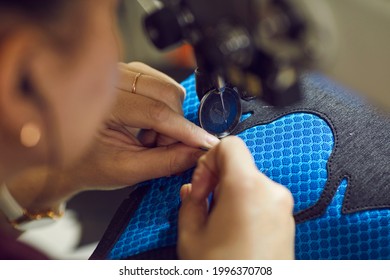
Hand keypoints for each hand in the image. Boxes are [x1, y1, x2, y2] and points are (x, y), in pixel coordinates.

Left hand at [6, 62, 218, 213]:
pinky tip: (148, 125)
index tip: (205, 143)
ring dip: (169, 117)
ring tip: (149, 138)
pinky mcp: (129, 72)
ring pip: (168, 87)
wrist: (67, 153)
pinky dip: (165, 108)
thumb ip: (165, 162)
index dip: (185, 130)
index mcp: (100, 103)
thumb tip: (196, 152)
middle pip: (166, 94)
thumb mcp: (126, 170)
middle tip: (160, 148)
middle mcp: (108, 78)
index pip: (155, 112)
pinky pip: (162, 84)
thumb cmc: (87, 163)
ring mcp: (119, 71)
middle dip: (175, 126)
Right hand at [178, 136, 294, 258]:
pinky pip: (261, 199)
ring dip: (230, 194)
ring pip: (249, 182)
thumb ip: (189, 202)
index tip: (201, 182)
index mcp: (247, 187)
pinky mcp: (287, 221)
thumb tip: (192, 190)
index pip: (230, 146)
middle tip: (204, 204)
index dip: (208, 159)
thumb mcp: (192, 235)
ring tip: (217, 223)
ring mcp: (283, 208)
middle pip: (239, 166)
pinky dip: (245, 205)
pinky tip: (233, 230)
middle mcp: (271, 192)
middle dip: (217, 180)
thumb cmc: (227, 271)